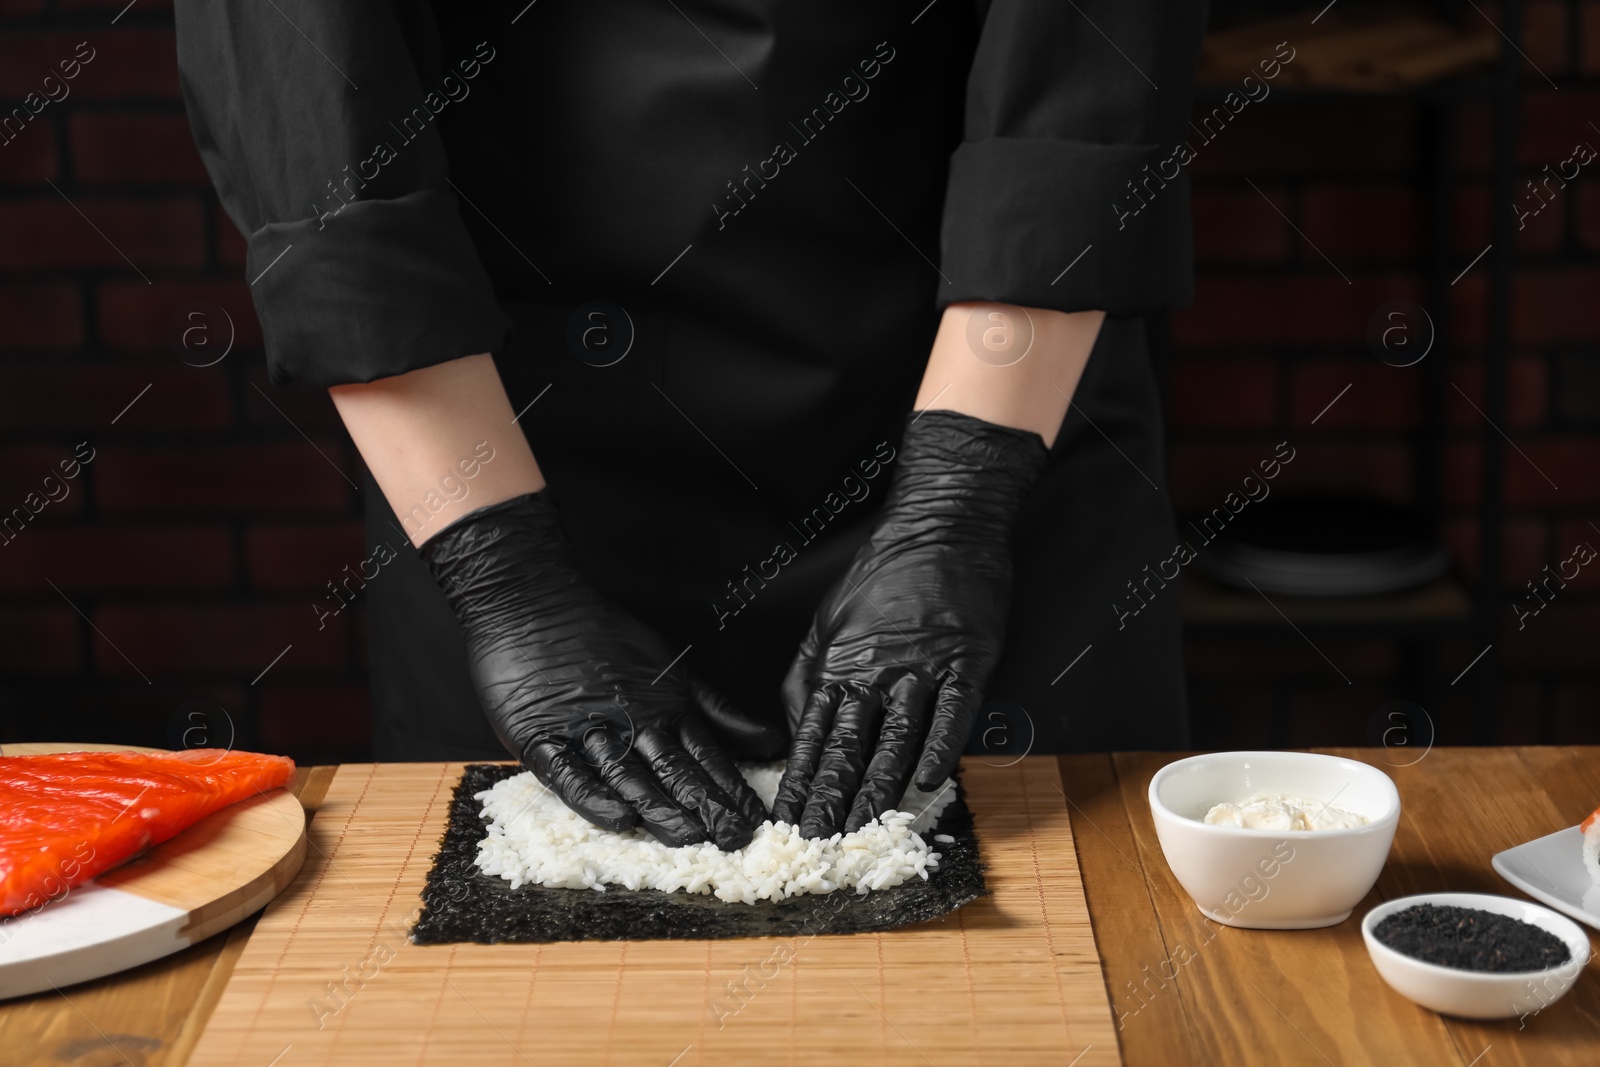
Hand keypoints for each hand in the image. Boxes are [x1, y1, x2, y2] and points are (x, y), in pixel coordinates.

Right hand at [419, 492, 783, 848]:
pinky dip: (593, 795)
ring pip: (628, 774)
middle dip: (704, 806)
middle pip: (672, 770)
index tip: (753, 819)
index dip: (730, 788)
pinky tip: (616, 818)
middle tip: (730, 838)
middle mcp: (631, 721)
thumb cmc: (603, 635)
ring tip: (688, 836)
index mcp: (664, 708)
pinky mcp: (541, 735)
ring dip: (659, 807)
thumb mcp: (671, 669)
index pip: (705, 756)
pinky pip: (570, 771)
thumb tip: (770, 741)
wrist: (533, 601)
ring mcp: (585, 728)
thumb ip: (717, 711)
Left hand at [771, 411, 1047, 836]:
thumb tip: (792, 727)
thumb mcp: (826, 622)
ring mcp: (922, 669)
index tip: (789, 819)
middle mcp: (876, 672)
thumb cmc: (882, 575)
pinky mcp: (965, 663)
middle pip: (849, 747)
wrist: (940, 530)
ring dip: (877, 788)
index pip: (813, 736)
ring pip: (895, 740)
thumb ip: (808, 676)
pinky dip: (938, 749)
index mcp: (839, 664)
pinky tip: (926, 783)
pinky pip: (950, 715)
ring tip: (864, 827)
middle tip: (820, 841)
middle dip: (832, 799)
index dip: (801, 781)